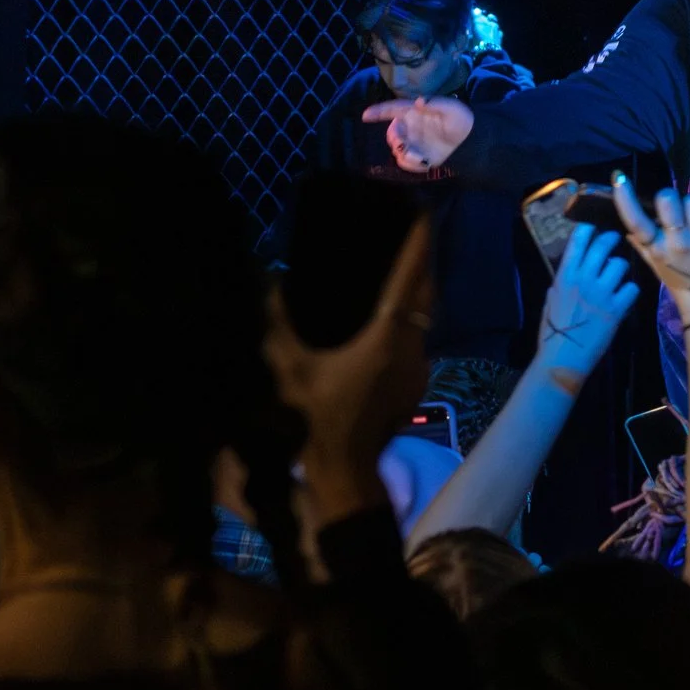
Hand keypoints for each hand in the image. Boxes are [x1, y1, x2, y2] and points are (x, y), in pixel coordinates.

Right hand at [265, 218, 433, 474]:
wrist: (343, 479)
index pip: (408, 278)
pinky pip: (417, 340)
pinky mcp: (412, 389)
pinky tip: (389, 315)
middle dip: (421, 260)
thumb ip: (273, 321)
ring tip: (400, 265)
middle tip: (411, 231)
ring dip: (416, 290)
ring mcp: (417, 372)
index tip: (422, 211)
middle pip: (425, 294)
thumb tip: (264, 278)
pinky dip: (408, 317)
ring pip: (424, 319)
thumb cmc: (314, 422)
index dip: (416, 242)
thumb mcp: (286, 368)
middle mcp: (411, 351)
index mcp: (386, 339)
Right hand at [359, 97, 473, 172]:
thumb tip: (418, 101)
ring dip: (403, 153)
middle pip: (392, 133)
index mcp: (414, 112)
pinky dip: (411, 164)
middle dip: (393, 138)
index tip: (365, 115)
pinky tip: (423, 162)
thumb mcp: (451, 108)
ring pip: (397, 149)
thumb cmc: (461, 118)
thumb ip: (434, 103)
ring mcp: (414, 143)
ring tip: (418, 156)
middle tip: (401, 142)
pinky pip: (406, 162)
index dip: (378, 112)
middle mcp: (410, 127)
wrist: (471, 139)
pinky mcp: (419, 156)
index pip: (392, 110)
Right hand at [534, 223, 640, 377]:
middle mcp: (584, 278)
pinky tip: (624, 296)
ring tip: (617, 275)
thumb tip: (573, 268)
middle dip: (610, 240)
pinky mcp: (617, 308)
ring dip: (620, 267)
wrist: (563, 357)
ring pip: (620, 264)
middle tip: (613, 242)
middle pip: (604, 245)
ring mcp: (602, 292)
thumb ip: (563, 280)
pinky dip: (630, 291)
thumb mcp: (551, 299)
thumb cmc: (552, 331)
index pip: (579, 240)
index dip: (588, 230)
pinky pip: (632, 288)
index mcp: (565, 275)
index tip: (593, 229)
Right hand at [612, 174, 689, 322]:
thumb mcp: (655, 266)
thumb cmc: (679, 283)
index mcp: (657, 249)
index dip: (625, 199)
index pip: (636, 222)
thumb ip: (641, 245)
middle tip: (674, 208)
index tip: (618, 179)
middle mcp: (677, 243)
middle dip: (669, 198)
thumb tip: (627, 228)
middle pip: (668, 199)